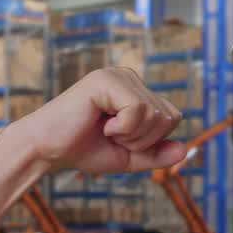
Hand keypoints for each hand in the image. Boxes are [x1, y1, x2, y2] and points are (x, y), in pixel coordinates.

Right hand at [17, 66, 186, 174]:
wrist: (48, 151)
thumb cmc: (84, 150)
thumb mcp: (129, 157)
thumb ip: (157, 154)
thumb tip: (185, 149)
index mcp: (136, 90)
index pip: (172, 117)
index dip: (152, 141)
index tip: (121, 140)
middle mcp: (129, 78)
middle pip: (168, 116)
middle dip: (143, 140)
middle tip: (111, 136)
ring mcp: (118, 76)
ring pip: (155, 114)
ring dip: (131, 135)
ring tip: (105, 130)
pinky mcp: (106, 80)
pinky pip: (138, 110)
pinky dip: (123, 129)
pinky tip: (101, 124)